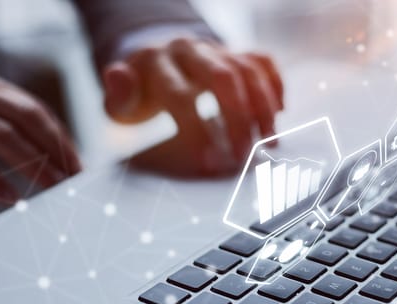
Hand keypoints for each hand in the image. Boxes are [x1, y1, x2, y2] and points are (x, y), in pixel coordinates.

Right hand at [0, 64, 80, 202]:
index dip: (60, 138)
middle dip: (55, 149)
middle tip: (73, 180)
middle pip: (25, 116)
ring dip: (32, 164)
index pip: (33, 109)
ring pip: (0, 133)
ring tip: (53, 189)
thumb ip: (3, 126)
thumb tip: (52, 161)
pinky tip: (11, 196)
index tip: (79, 165)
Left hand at [102, 37, 282, 174]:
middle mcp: (190, 50)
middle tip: (244, 156)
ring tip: (269, 141)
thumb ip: (117, 95)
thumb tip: (117, 77)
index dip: (198, 131)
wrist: (158, 61)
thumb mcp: (120, 99)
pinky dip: (275, 84)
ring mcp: (216, 49)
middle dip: (237, 120)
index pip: (182, 96)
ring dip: (262, 107)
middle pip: (222, 79)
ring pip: (247, 70)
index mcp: (156, 62)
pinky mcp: (235, 51)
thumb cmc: (141, 92)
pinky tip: (279, 110)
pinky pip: (263, 60)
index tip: (211, 162)